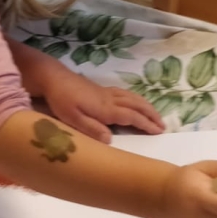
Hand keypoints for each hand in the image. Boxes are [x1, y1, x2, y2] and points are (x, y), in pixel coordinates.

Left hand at [44, 66, 163, 142]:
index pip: (131, 116)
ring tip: (155, 115)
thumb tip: (111, 140)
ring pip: (133, 97)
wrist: (53, 78)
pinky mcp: (102, 89)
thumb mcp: (72, 119)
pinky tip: (135, 103)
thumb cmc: (61, 100)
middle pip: (137, 105)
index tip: (158, 131)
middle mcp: (110, 99)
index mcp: (105, 109)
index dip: (146, 124)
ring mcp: (106, 92)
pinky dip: (137, 99)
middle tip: (163, 125)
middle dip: (151, 115)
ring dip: (146, 106)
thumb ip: (92, 129)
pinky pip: (126, 94)